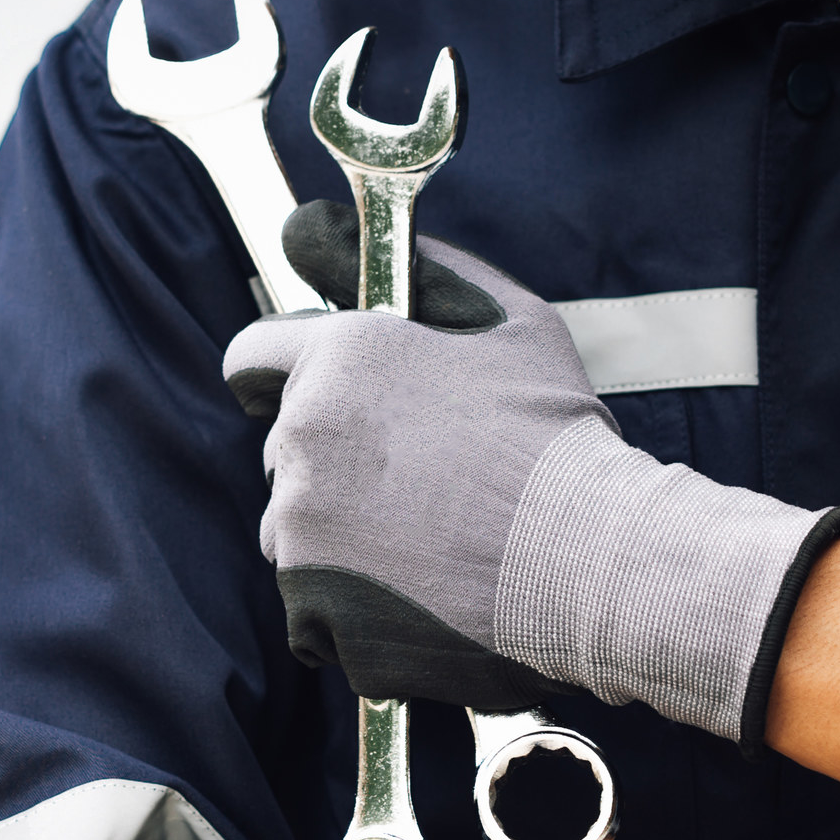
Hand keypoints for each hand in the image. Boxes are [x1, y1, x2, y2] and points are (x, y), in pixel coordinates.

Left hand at [224, 232, 839, 745]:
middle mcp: (300, 439)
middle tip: (417, 488)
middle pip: (283, 454)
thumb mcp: (507, 318)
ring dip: (340, 540)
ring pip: (294, 533)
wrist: (588, 554)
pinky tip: (419, 599)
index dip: (281, 378)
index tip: (313, 400)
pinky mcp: (313, 604)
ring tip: (428, 548)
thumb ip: (423, 272)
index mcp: (336, 360)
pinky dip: (351, 610)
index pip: (251, 358)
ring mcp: (300, 528)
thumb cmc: (556, 435)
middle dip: (332, 466)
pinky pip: (311, 608)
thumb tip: (333, 229)